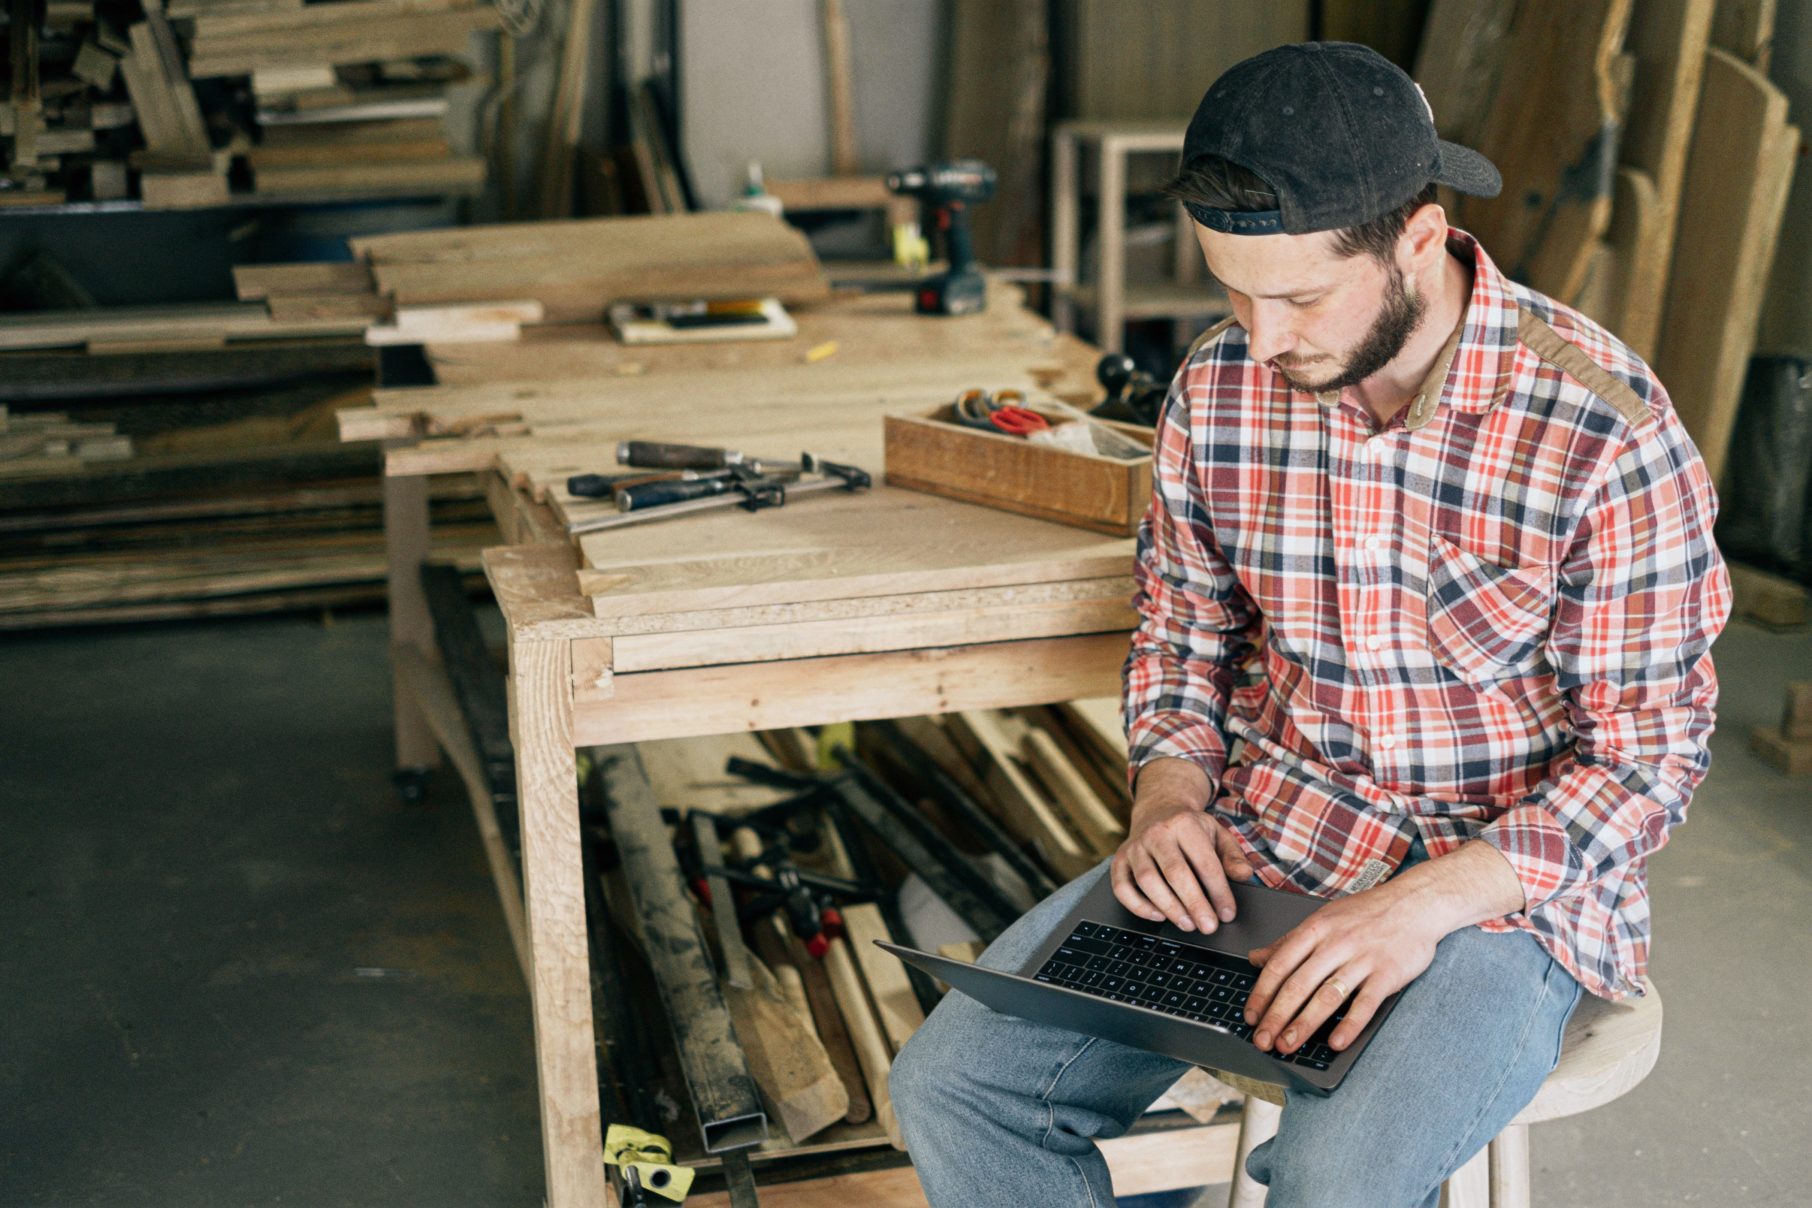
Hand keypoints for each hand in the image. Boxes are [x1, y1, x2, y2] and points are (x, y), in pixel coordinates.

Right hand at [1111, 796, 1254, 934]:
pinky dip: (1138, 906)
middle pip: (1175, 873)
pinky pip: (1122, 887)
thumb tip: (1244, 874)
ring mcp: (1134, 847)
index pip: (1204, 861)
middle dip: (1194, 904)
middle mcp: (1156, 833)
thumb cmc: (1191, 830)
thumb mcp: (1217, 834)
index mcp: (1184, 823)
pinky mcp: (1119, 860)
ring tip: (1188, 924)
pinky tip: (1159, 916)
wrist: (1158, 811)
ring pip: (1147, 881)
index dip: (1218, 891)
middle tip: (1208, 926)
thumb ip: (1233, 855)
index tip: (1227, 913)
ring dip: (1169, 908)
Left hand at [1242, 883, 1440, 1054]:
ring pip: (1327, 996)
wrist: (1416, 902)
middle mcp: (1336, 943)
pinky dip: (1349, 1024)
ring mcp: (1362, 958)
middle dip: (1276, 1016)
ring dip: (1304, 1024)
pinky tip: (1335, 1042)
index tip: (1250, 1016)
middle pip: (1299, 984)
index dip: (1262, 993)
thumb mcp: (1323, 919)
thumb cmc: (1367, 912)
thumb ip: (1289, 942)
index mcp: (1316, 929)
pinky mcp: (1388, 973)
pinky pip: (1365, 1003)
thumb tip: (1255, 958)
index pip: (1280, 965)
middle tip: (1262, 1040)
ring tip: (1288, 1044)